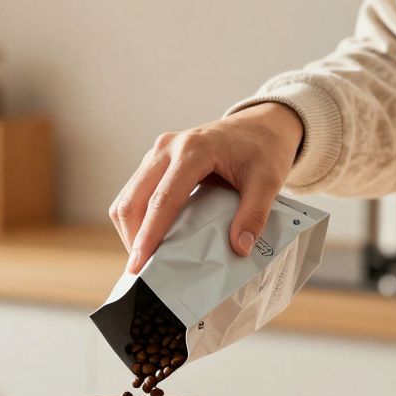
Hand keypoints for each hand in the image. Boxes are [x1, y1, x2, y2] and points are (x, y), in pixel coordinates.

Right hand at [109, 102, 304, 273]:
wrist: (260, 124)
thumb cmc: (263, 149)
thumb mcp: (269, 181)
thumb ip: (255, 213)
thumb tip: (239, 248)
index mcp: (193, 149)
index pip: (162, 199)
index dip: (149, 234)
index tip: (140, 264)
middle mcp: (167, 148)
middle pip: (132, 199)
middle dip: (133, 238)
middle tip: (142, 271)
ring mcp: (157, 153)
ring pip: (127, 197)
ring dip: (132, 230)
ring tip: (147, 258)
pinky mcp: (155, 161)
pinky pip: (134, 193)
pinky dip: (137, 219)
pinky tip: (151, 238)